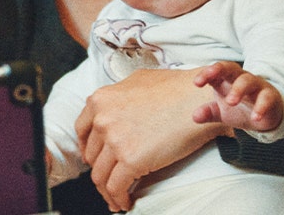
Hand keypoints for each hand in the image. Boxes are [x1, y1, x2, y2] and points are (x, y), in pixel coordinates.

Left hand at [75, 67, 227, 211]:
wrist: (201, 99)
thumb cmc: (177, 89)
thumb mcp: (138, 80)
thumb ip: (120, 95)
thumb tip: (117, 108)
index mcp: (101, 100)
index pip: (82, 130)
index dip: (87, 148)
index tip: (93, 158)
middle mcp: (102, 119)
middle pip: (92, 155)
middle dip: (100, 169)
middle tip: (110, 178)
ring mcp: (114, 140)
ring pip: (100, 175)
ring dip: (107, 190)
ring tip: (116, 198)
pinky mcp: (130, 160)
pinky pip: (116, 187)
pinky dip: (118, 199)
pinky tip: (125, 202)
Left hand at [192, 61, 283, 132]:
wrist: (266, 116)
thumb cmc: (240, 108)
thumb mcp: (222, 112)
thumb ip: (209, 112)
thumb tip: (195, 117)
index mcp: (226, 79)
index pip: (215, 71)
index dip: (206, 74)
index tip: (197, 83)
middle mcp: (241, 78)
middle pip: (231, 68)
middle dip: (219, 70)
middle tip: (209, 81)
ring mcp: (256, 85)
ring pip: (248, 80)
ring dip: (238, 89)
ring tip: (231, 102)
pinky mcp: (270, 96)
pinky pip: (266, 98)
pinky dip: (261, 107)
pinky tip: (255, 117)